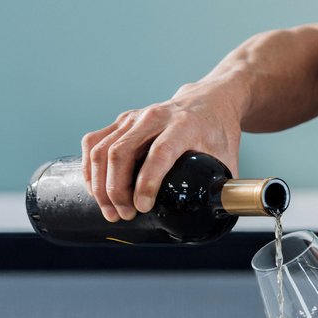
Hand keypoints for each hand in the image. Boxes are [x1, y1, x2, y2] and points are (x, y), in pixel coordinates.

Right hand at [80, 81, 243, 221]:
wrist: (209, 101)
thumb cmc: (218, 131)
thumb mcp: (227, 156)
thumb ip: (223, 186)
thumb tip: (216, 216)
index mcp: (184, 125)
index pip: (159, 153)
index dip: (147, 182)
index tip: (142, 207)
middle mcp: (155, 117)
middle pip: (122, 152)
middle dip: (117, 190)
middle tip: (124, 215)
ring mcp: (134, 117)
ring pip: (102, 149)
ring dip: (99, 184)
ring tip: (110, 211)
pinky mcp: (121, 121)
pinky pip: (94, 143)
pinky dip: (90, 168)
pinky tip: (95, 189)